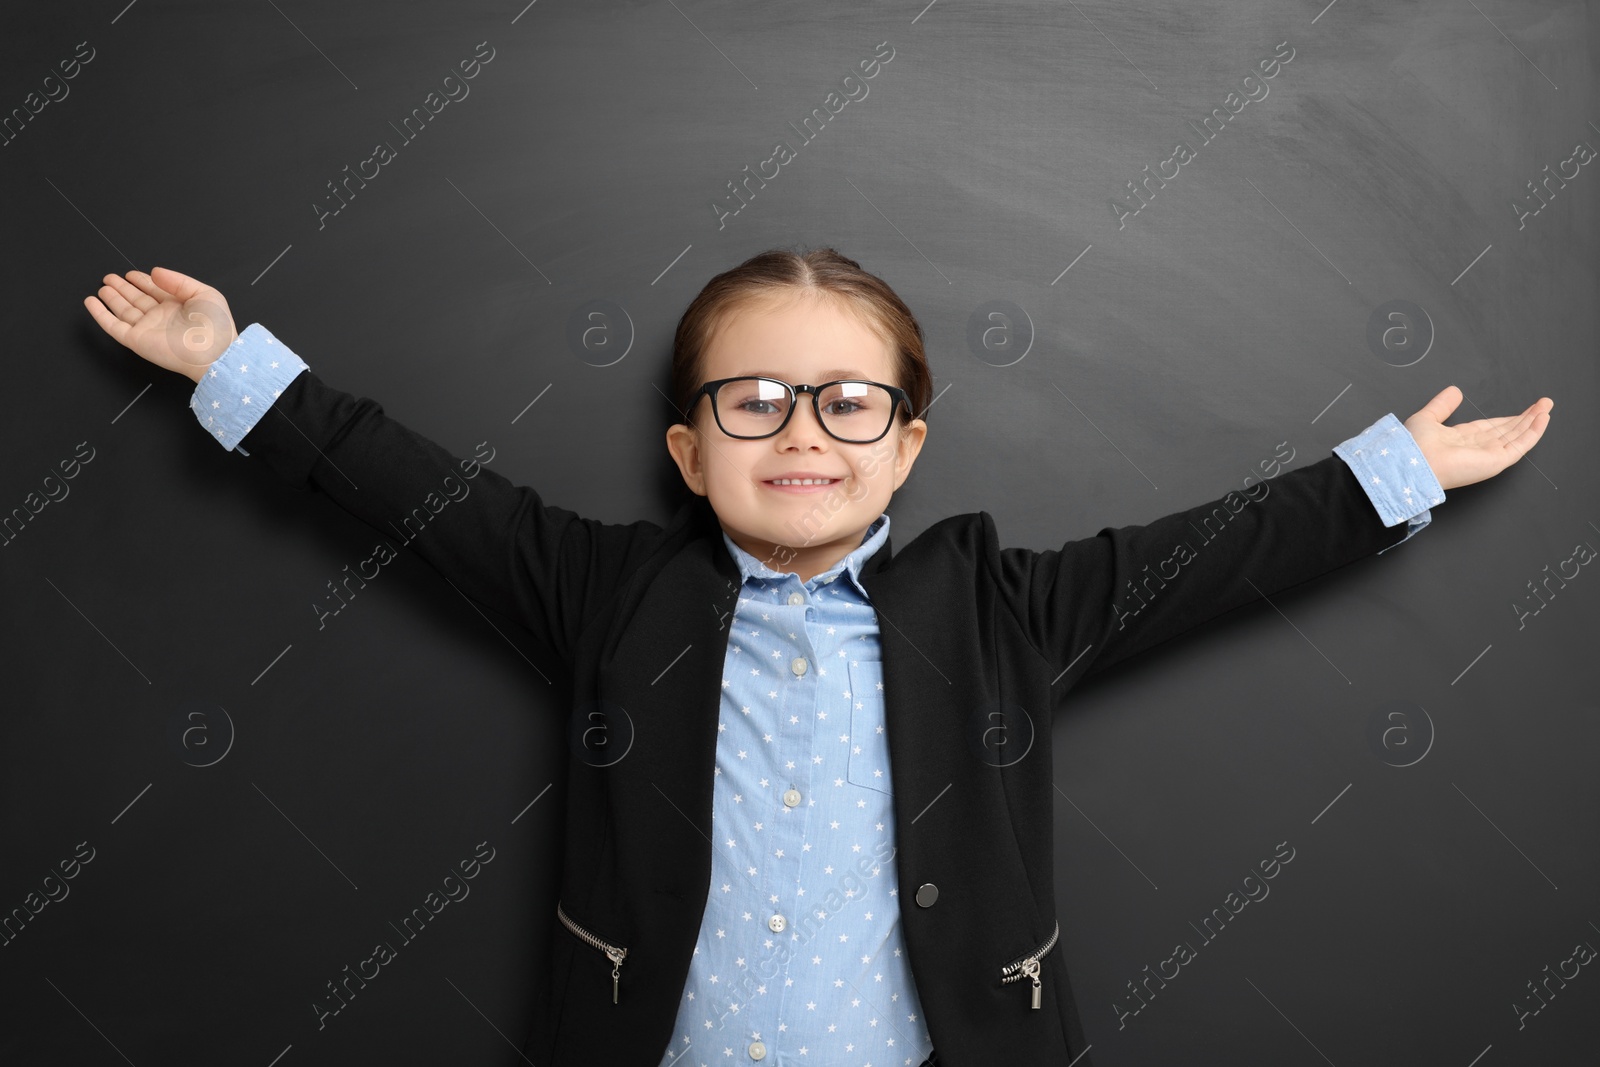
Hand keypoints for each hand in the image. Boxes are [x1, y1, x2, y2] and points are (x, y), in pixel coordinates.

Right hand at [83, 268, 237, 383]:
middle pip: (136, 299)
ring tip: (103, 286)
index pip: (155, 291)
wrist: (212, 353)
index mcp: (178, 306)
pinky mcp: (136, 340)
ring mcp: (147, 329)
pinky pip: (113, 326)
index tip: (130, 273)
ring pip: (124, 310)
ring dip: (112, 298)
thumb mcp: (204, 293)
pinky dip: (100, 314)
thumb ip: (178, 280)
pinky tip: (91, 302)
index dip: (142, 281)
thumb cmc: (215, 325)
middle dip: (123, 288)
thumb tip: (154, 272)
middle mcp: (161, 317)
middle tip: (109, 277)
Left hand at [1403, 385, 1552, 490]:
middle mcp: (1477, 448)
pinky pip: (1520, 445)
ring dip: (1534, 421)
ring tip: (1547, 407)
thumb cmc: (1415, 446)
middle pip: (1508, 431)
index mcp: (1461, 440)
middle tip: (1542, 404)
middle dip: (1526, 418)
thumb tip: (1454, 391)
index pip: (1491, 428)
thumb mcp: (1428, 417)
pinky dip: (1534, 431)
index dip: (1508, 418)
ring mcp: (1488, 455)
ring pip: (1517, 436)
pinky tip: (1543, 418)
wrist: (1414, 462)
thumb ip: (1442, 405)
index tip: (1522, 410)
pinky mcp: (1496, 461)